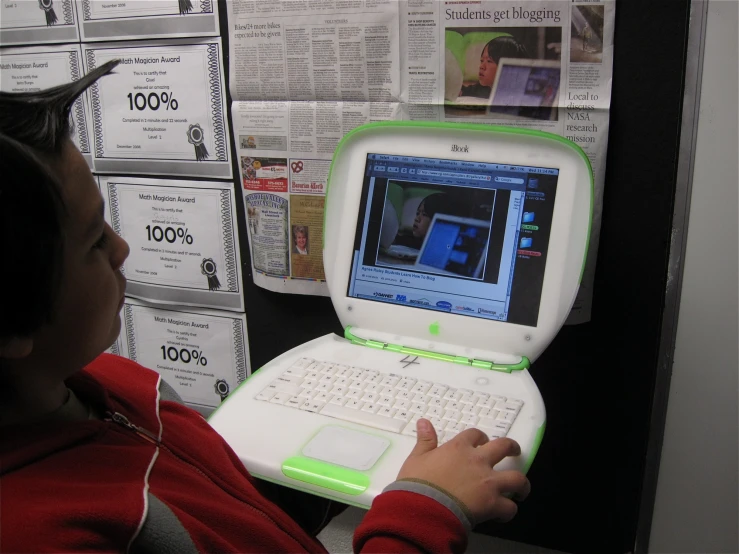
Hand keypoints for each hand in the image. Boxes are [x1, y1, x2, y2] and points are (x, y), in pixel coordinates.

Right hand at [396, 418, 529, 524]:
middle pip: (504, 447)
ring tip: (521, 488)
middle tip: (513, 451)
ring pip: (517, 478)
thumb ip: (425, 440)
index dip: (480, 437)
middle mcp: (478, 461)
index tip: (482, 441)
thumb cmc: (417, 484)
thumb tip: (424, 422)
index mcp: (458, 448)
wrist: (423, 509)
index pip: (475, 435)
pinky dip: (509, 510)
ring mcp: (488, 482)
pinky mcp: (493, 504)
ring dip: (521, 483)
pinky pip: (510, 507)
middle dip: (512, 448)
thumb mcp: (416, 458)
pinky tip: (504, 513)